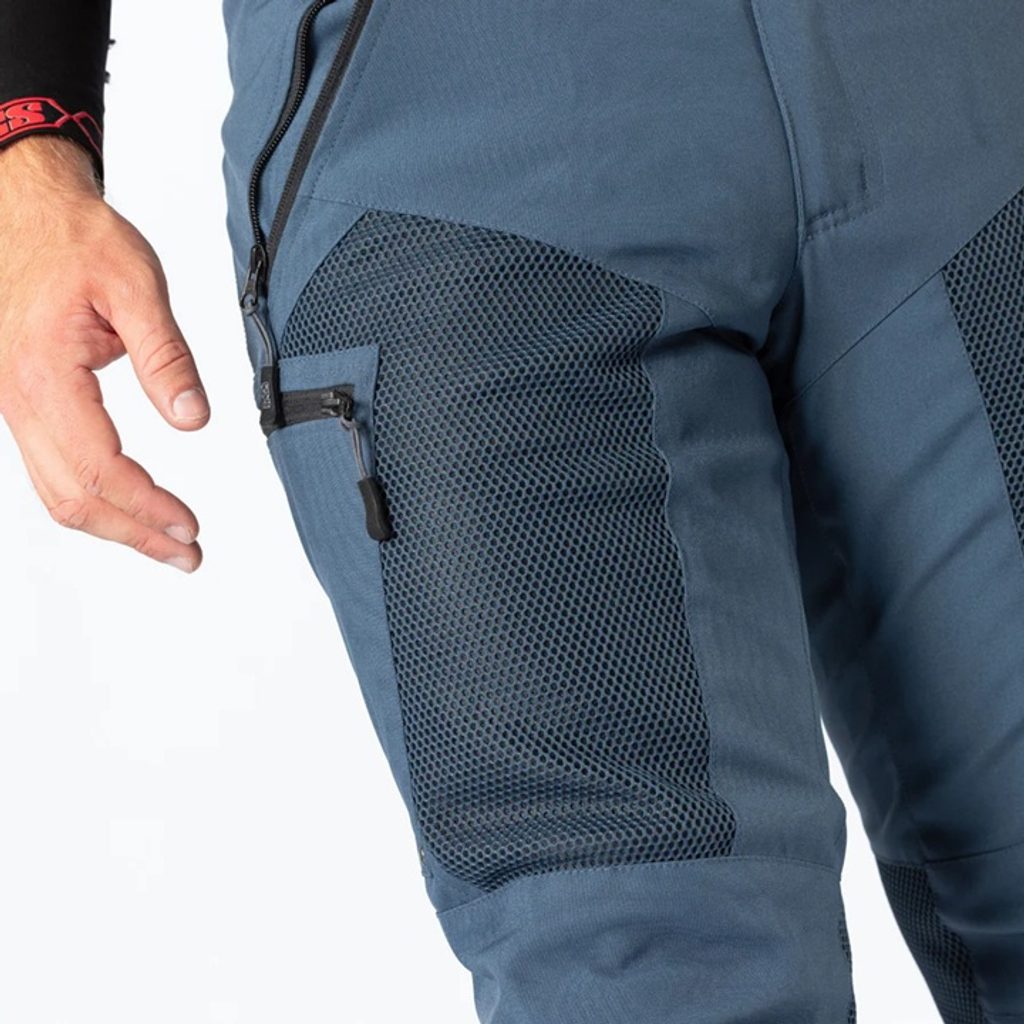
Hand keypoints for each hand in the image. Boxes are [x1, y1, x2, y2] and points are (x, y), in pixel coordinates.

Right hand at [0, 137, 207, 572]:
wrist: (28, 213)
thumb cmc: (78, 240)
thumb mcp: (136, 285)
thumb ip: (166, 357)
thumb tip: (193, 421)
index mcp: (43, 372)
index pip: (99, 466)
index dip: (148, 507)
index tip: (190, 527)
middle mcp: (17, 399)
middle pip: (74, 496)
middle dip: (134, 534)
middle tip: (187, 554)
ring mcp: (13, 405)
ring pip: (57, 491)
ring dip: (115, 525)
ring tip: (168, 543)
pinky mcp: (23, 405)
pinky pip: (51, 470)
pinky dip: (93, 499)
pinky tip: (131, 508)